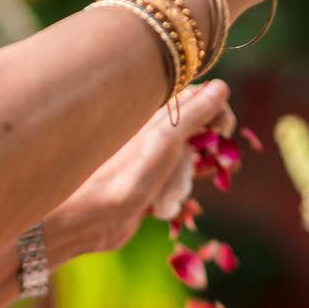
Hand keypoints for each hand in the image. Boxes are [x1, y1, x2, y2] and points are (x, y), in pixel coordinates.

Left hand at [58, 81, 235, 254]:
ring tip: (180, 189)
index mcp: (153, 112)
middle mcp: (150, 132)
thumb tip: (221, 87)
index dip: (217, 110)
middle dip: (208, 145)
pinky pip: (174, 182)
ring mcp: (149, 160)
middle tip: (211, 162)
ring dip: (192, 173)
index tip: (223, 131)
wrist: (85, 220)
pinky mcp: (146, 186)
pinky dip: (178, 191)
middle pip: (195, 128)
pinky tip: (165, 204)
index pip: (197, 96)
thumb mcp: (164, 141)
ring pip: (187, 158)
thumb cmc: (122, 178)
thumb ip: (192, 114)